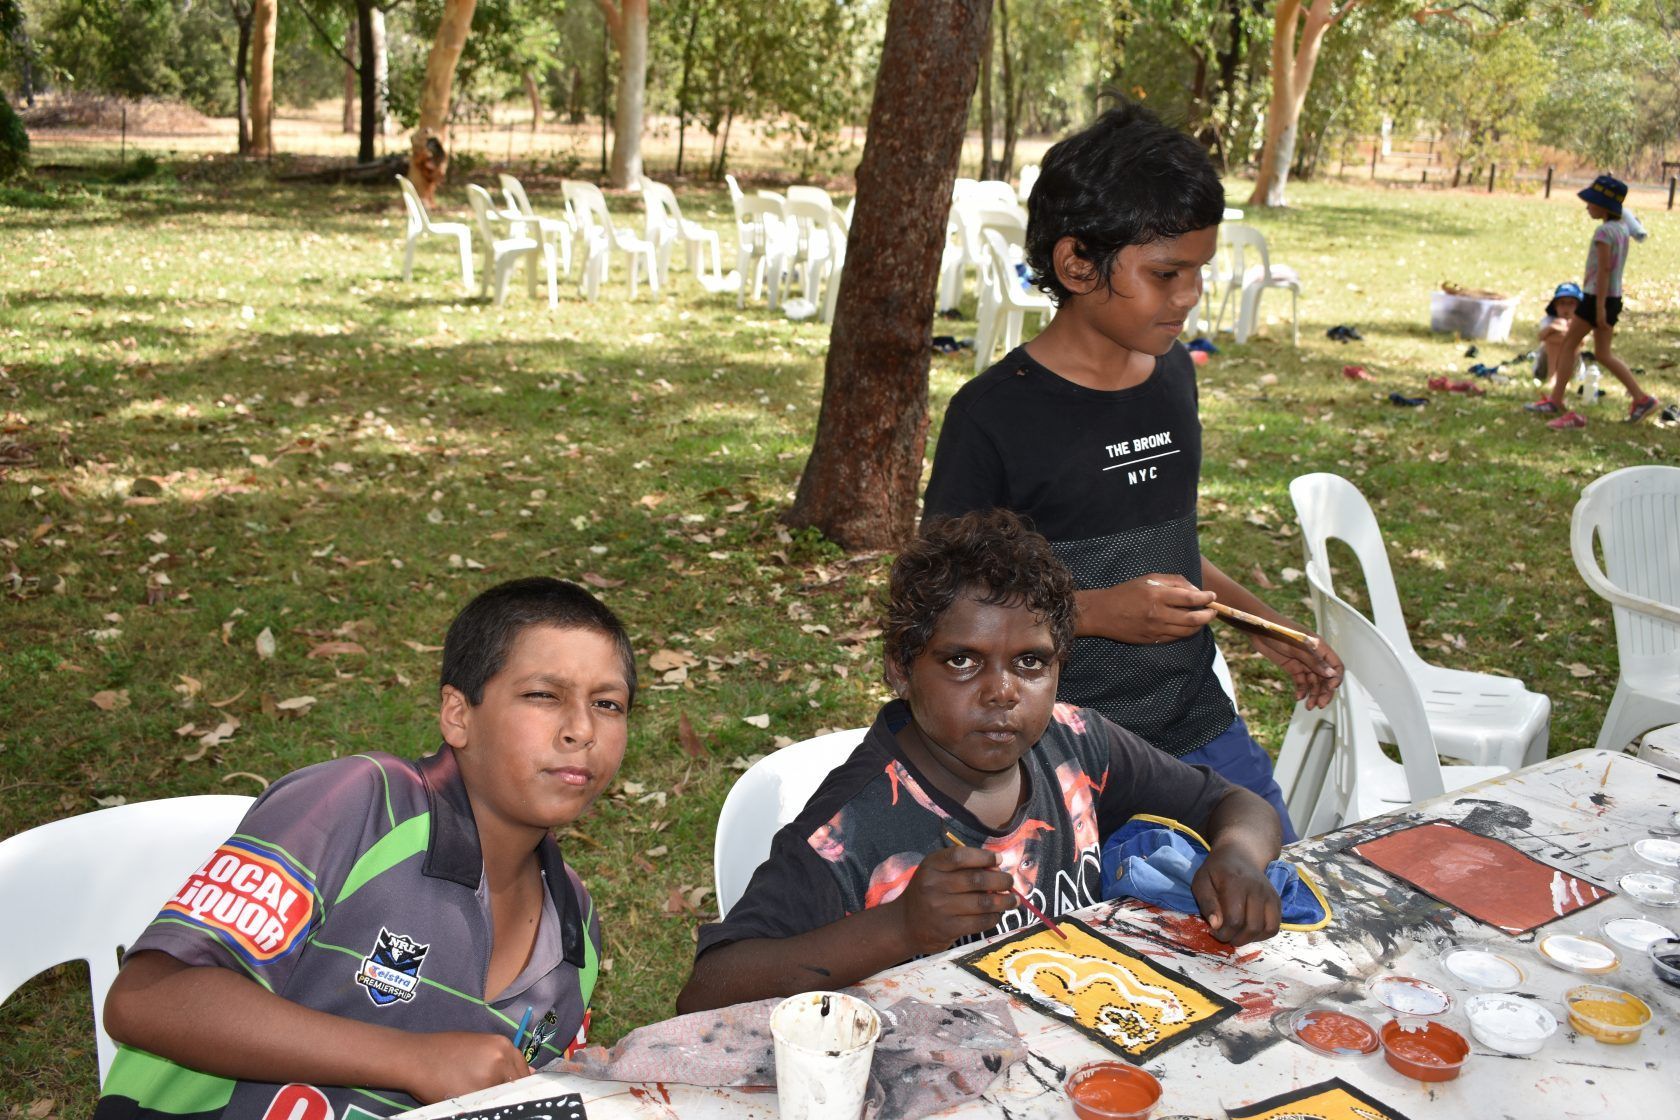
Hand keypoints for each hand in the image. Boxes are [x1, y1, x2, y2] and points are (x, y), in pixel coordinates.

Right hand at [405, 1032, 531, 1102]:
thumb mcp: (479, 1046)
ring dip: (492, 1096)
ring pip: (501, 1096)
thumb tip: (530, 1074)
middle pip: (516, 1085)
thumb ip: (504, 1059)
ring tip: (470, 1087)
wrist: (416, 1057)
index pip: (524, 1071)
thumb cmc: (445, 1050)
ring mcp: (489, 1079)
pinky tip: (464, 1094)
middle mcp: (500, 1060)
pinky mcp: (475, 1096)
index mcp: (503, 1045)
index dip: (518, 1082)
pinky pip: (486, 1104)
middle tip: (488, 1090)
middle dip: (506, 1091)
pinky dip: (478, 1103)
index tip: (511, 1089)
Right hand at [891, 845, 1014, 956]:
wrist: (905, 924)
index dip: (984, 857)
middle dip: (1001, 880)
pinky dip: (993, 917)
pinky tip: (997, 914)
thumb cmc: (927, 892)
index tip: (999, 860)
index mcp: (931, 865)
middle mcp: (933, 885)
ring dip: (1003, 901)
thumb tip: (997, 867)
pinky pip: (979, 922)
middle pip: (976, 879)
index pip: (960, 856)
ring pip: (982, 902)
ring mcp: (940, 908)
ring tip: (1012, 900)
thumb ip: (962, 866)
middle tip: (1010, 882)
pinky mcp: (947, 928)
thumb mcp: (936, 871)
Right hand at [1082, 574, 1216, 644]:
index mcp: (1157, 595)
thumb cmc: (1126, 592)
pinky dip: (1186, 632)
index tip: (1212, 596)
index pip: (1190, 597)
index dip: (1205, 597)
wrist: (1103, 613)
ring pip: (1187, 631)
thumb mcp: (1149, 579)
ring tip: (1204, 618)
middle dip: (1208, 615)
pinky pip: (1176, 638)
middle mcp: (1158, 614)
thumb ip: (1173, 581)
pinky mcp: (1152, 640)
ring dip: (1200, 625)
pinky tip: (1188, 625)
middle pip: (1193, 618)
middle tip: (1213, 611)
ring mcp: (1156, 629)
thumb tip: (1195, 590)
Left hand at [1190, 849, 1280, 944]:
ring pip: (1266, 929)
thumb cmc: (1216, 870)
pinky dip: (1262, 935)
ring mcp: (1269, 895)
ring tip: (1236, 934)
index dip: (1224, 933)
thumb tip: (1216, 925)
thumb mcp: (1201, 882)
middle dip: (1236, 939)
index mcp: (1235, 883)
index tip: (1213, 932)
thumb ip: (1207, 903)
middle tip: (1225, 935)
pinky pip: (1274, 927)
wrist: (1240, 854)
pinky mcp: (1276, 901)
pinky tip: (1249, 930)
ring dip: (1250, 939)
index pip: (1234, 919)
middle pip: (1252, 927)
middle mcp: (1257, 889)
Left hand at [1250, 626, 1341, 709]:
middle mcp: (1314, 656)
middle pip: (1325, 677)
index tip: (1331, 688)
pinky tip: (1299, 697)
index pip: (1336, 666)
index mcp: (1320, 648)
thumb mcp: (1298, 646)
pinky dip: (1301, 689)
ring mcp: (1303, 662)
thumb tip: (1331, 674)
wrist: (1258, 628)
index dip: (1335, 678)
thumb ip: (1314, 661)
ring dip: (1312, 693)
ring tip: (1309, 706)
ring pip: (1313, 681)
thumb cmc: (1279, 630)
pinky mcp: (1292, 666)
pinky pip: (1300, 680)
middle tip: (1319, 704)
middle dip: (1324, 691)